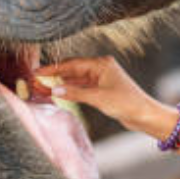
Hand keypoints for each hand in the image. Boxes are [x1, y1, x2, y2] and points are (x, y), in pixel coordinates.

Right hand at [33, 56, 156, 130]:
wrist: (144, 114)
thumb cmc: (126, 103)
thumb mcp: (98, 98)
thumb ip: (75, 93)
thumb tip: (54, 91)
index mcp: (102, 64)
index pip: (72, 64)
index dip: (53, 69)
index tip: (37, 72)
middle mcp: (101, 68)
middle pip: (72, 70)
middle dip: (55, 75)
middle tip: (36, 80)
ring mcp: (101, 78)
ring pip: (76, 79)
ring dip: (61, 84)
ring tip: (42, 87)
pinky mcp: (102, 89)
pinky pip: (81, 87)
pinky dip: (70, 90)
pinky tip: (58, 93)